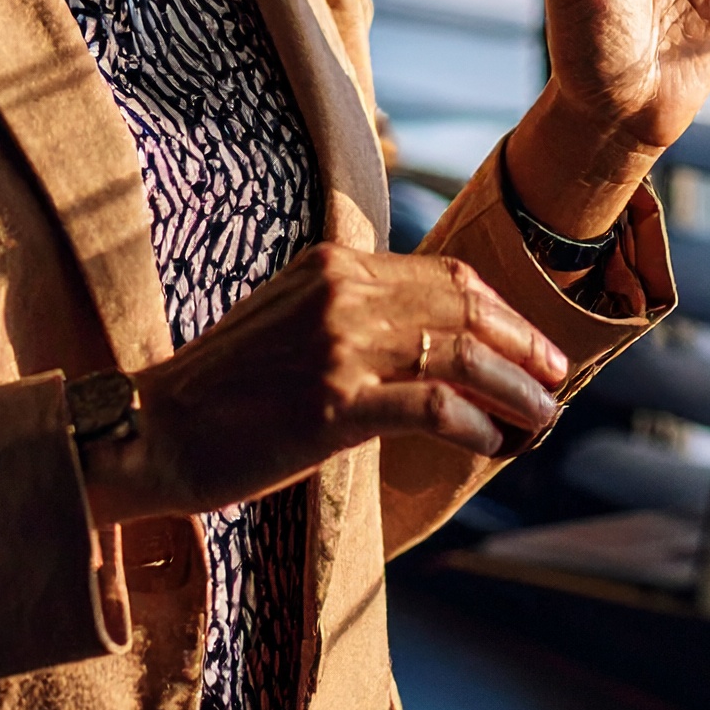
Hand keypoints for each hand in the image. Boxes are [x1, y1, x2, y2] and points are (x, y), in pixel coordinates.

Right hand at [79, 242, 567, 526]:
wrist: (154, 430)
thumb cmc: (223, 391)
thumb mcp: (290, 324)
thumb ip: (351, 316)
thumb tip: (430, 343)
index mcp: (332, 265)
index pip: (445, 274)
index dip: (502, 310)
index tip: (531, 346)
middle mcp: (340, 292)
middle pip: (465, 306)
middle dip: (523, 345)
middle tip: (555, 381)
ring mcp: (336, 345)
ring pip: (461, 354)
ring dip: (515, 390)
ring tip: (540, 420)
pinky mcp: (332, 404)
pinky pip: (434, 407)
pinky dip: (477, 425)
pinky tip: (491, 444)